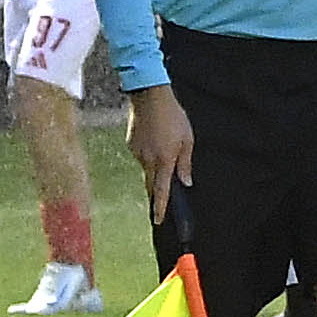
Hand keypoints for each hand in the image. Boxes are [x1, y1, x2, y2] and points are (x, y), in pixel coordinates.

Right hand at [126, 84, 192, 224]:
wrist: (149, 95)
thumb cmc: (172, 116)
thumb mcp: (187, 139)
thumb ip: (185, 163)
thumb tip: (185, 182)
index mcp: (164, 161)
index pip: (162, 191)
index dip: (160, 208)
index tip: (158, 220)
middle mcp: (148, 160)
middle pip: (151, 184)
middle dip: (157, 190)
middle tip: (163, 188)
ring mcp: (137, 152)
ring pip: (147, 167)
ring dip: (155, 165)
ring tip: (163, 143)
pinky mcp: (130, 144)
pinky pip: (141, 155)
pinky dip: (148, 152)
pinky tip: (154, 137)